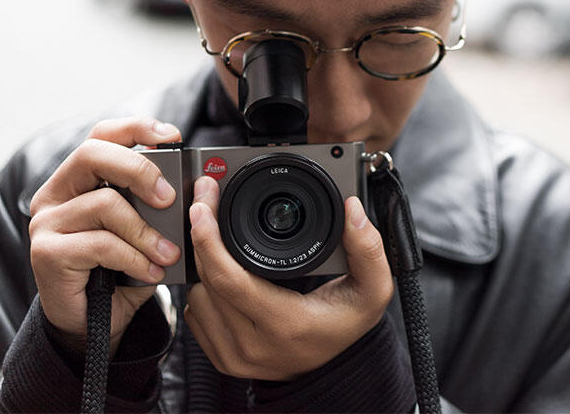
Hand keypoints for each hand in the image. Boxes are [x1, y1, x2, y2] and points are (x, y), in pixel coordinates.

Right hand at [28, 117, 183, 353]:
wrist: (93, 323)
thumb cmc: (121, 269)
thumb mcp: (144, 229)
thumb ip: (157, 203)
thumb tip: (199, 185)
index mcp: (80, 179)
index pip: (101, 135)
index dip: (136, 128)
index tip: (172, 136)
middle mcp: (57, 194)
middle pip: (93, 154)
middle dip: (140, 169)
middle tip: (170, 197)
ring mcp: (47, 222)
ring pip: (104, 203)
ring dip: (146, 231)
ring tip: (168, 253)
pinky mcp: (47, 253)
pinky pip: (101, 243)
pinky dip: (135, 257)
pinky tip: (151, 272)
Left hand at [183, 176, 393, 379]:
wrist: (335, 367)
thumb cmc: (348, 322)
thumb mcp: (373, 287)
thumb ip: (368, 248)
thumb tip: (352, 208)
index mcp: (287, 324)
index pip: (230, 280)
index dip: (210, 239)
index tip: (204, 205)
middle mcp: (254, 345)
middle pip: (207, 282)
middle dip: (201, 237)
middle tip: (206, 203)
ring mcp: (234, 356)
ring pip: (197, 297)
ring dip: (205, 266)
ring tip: (221, 244)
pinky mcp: (221, 359)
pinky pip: (196, 315)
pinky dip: (206, 289)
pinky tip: (225, 276)